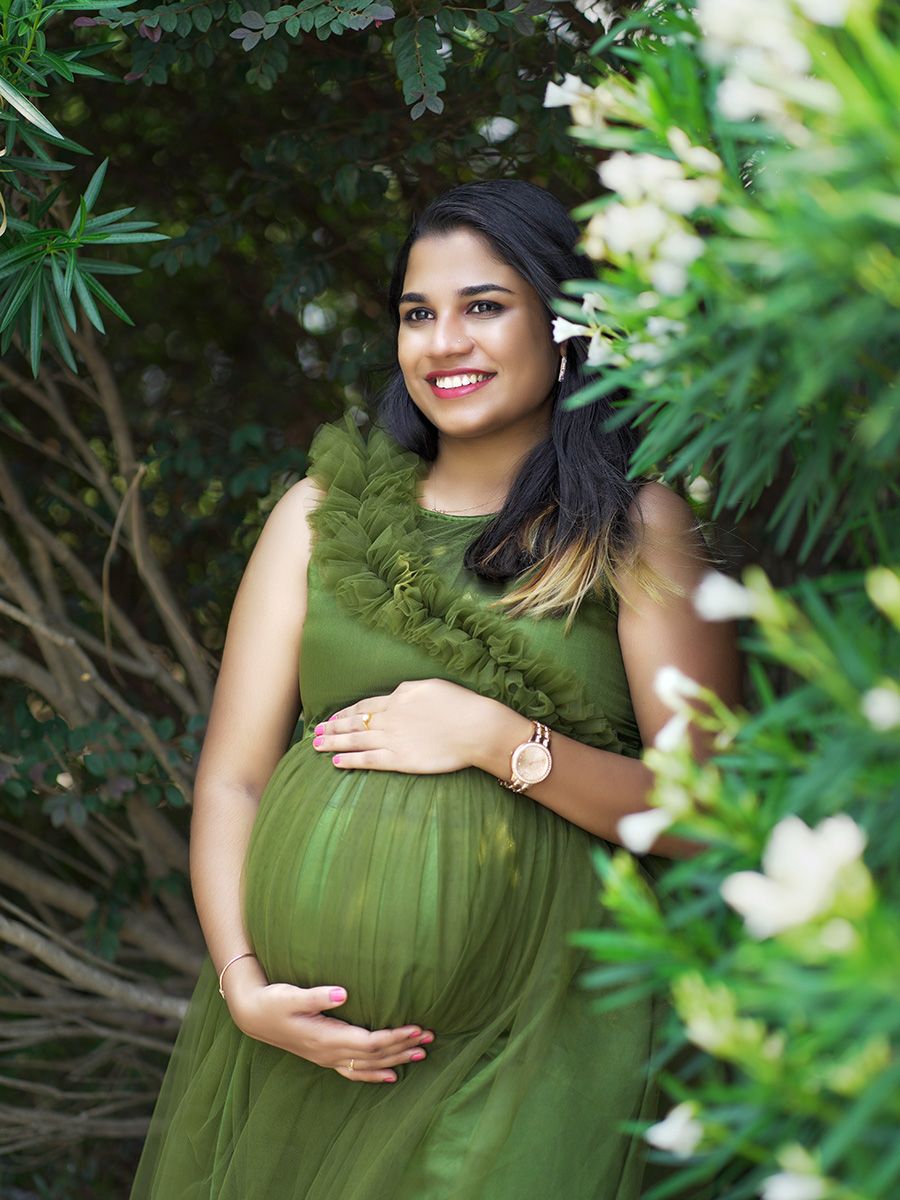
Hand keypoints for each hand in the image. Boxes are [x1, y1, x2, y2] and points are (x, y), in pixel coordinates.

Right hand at [223, 957, 433, 1083]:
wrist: (252, 1016)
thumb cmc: (273, 1002)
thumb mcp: (291, 995)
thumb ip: (317, 995)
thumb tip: (343, 993)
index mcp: (327, 1038)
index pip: (370, 1042)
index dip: (395, 1037)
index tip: (417, 1027)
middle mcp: (330, 1053)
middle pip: (375, 1056)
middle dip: (404, 1047)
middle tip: (430, 1037)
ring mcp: (328, 1058)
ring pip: (369, 1066)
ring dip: (396, 1060)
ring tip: (422, 1053)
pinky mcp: (324, 1056)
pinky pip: (355, 1072)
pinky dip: (375, 1075)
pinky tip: (391, 1076)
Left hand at [313, 679, 523, 774]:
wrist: (476, 728)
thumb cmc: (461, 705)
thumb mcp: (432, 687)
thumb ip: (409, 692)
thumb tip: (396, 695)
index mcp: (398, 696)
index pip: (365, 705)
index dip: (346, 711)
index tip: (333, 716)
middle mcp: (390, 717)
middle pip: (354, 722)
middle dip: (333, 727)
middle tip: (316, 731)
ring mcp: (393, 738)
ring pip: (356, 740)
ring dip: (334, 743)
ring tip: (317, 746)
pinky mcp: (401, 759)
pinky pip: (369, 760)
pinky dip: (351, 761)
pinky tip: (336, 762)